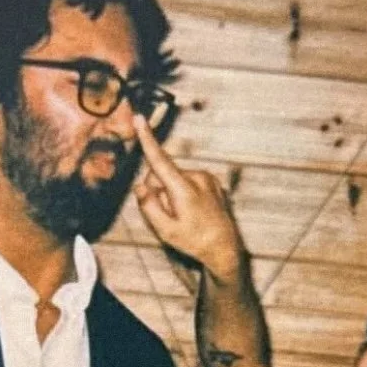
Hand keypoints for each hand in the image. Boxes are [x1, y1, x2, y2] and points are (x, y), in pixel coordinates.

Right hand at [132, 114, 247, 282]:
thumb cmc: (195, 242)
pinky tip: (193, 211)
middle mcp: (197, 178)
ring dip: (172, 194)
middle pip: (162, 174)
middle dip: (158, 191)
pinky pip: (187, 181)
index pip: (160, 160)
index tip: (140, 118)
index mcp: (184, 189)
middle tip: (169, 216)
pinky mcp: (212, 181)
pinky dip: (184, 192)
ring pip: (174, 178)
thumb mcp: (166, 231)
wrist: (225, 248)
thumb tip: (140, 186)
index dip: (147, 139)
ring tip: (185, 216)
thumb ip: (149, 206)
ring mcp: (207, 178)